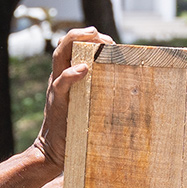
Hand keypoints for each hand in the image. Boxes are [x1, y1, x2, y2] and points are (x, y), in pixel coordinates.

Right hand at [31, 28, 114, 169]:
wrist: (55, 152)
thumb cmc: (76, 131)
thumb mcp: (89, 108)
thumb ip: (100, 95)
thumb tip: (132, 91)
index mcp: (67, 77)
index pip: (72, 47)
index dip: (88, 39)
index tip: (110, 42)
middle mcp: (59, 79)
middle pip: (64, 45)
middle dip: (83, 35)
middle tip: (104, 37)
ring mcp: (56, 90)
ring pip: (59, 56)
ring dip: (76, 43)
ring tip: (94, 38)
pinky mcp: (58, 103)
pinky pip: (61, 83)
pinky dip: (72, 74)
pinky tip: (84, 68)